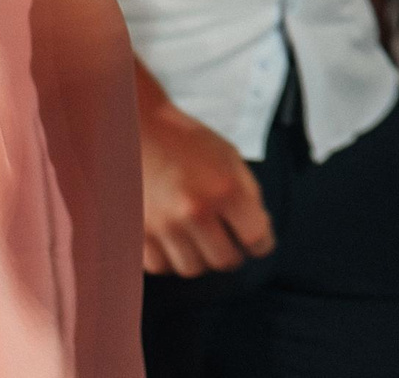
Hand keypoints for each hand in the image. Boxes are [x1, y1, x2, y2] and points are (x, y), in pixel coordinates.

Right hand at [139, 96, 274, 276]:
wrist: (136, 129)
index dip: (262, 244)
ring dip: (201, 259)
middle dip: (232, 254)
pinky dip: (170, 259)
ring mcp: (163, 225)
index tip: (257, 243)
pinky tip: (173, 241)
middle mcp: (194, 211)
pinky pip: (160, 266)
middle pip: (224, 261)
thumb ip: (248, 194)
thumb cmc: (186, 141)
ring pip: (191, 269)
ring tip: (199, 240)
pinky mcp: (136, 233)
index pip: (256, 238)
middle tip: (228, 241)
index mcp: (225, 189)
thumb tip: (259, 230)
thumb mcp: (229, 157)